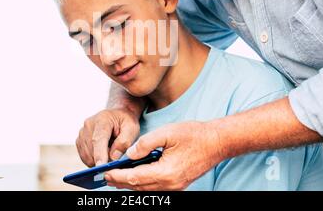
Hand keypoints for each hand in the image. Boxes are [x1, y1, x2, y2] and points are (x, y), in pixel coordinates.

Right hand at [76, 108, 140, 166]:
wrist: (117, 114)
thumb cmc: (125, 121)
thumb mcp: (132, 128)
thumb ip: (124, 142)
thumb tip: (113, 157)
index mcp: (102, 120)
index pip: (98, 140)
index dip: (99, 154)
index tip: (101, 167)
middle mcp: (88, 125)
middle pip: (91, 150)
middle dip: (103, 159)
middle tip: (116, 156)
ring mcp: (82, 132)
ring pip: (87, 156)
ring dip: (98, 160)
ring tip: (110, 150)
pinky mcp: (79, 140)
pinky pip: (84, 156)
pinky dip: (93, 159)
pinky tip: (103, 152)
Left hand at [104, 121, 225, 190]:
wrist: (216, 142)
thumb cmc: (194, 135)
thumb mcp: (167, 132)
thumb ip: (145, 143)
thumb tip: (128, 154)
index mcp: (166, 172)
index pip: (135, 178)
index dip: (118, 176)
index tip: (105, 173)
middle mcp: (170, 184)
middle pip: (138, 187)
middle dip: (120, 182)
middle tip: (105, 176)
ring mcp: (175, 187)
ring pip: (146, 189)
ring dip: (130, 184)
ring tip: (116, 177)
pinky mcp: (177, 184)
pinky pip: (155, 188)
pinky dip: (142, 183)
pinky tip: (135, 176)